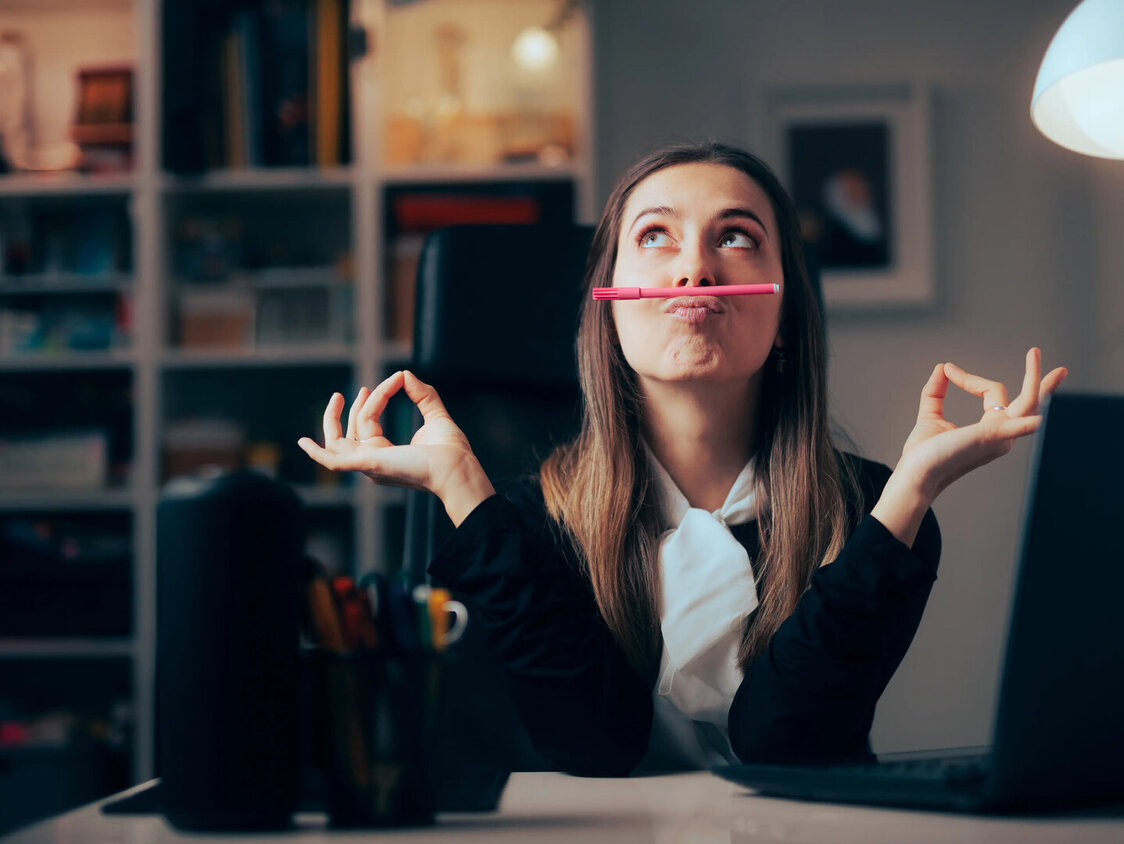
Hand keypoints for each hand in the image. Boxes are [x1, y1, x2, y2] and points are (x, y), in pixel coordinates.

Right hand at [297, 371, 494, 524]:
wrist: (457, 467)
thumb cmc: (451, 451)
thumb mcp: (435, 415)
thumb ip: (423, 394)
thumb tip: (406, 374)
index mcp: (385, 454)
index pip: (369, 422)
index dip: (378, 397)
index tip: (397, 379)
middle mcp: (373, 461)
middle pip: (348, 433)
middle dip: (349, 411)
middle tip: (357, 390)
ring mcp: (368, 464)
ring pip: (340, 438)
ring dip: (336, 417)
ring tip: (340, 396)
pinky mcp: (367, 463)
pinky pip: (333, 460)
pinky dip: (317, 452)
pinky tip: (302, 443)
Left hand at [896, 348, 1067, 500]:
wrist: (915, 473)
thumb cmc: (925, 454)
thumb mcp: (931, 415)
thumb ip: (935, 392)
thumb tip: (942, 367)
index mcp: (991, 429)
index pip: (991, 391)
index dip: (968, 377)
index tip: (948, 369)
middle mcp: (1002, 434)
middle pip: (1027, 400)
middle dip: (1037, 378)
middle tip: (1036, 352)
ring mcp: (999, 437)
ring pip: (1027, 404)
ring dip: (1035, 380)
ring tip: (1034, 354)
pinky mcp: (990, 438)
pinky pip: (1016, 427)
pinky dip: (1028, 423)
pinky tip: (1038, 421)